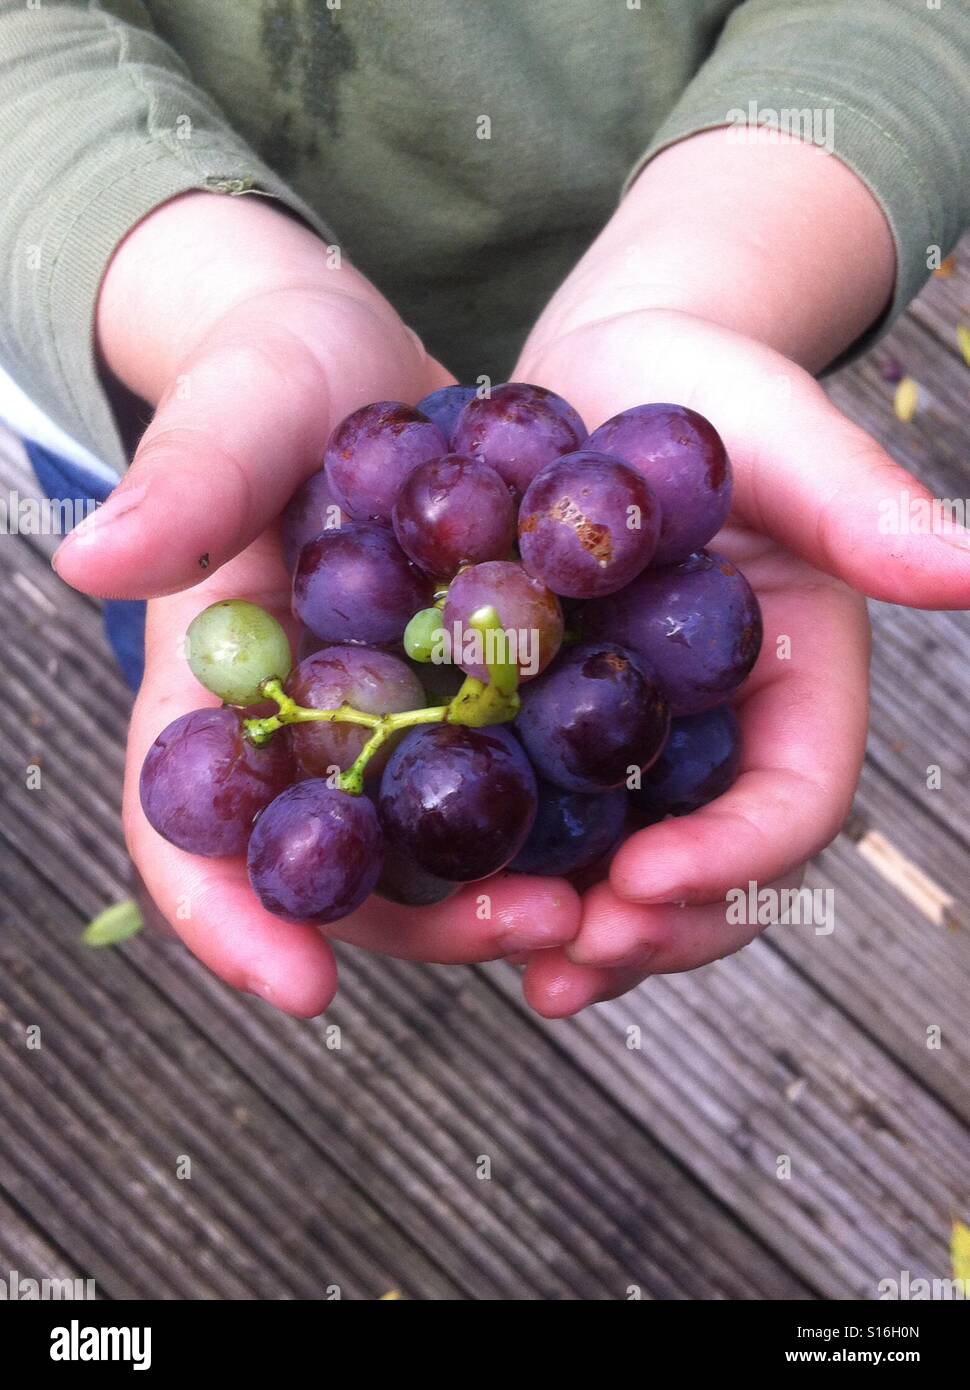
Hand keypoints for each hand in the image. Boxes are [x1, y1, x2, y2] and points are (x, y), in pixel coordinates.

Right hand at [55, 192, 580, 1013]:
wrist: (368, 367)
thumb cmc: (274, 379)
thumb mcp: (239, 411)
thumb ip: (185, 483)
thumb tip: (88, 561)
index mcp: (214, 698)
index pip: (189, 829)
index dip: (230, 917)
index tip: (302, 988)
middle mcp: (302, 739)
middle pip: (338, 873)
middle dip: (426, 925)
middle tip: (531, 930)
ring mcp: (391, 732)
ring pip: (435, 851)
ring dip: (509, 893)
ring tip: (603, 904)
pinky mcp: (474, 705)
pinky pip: (513, 785)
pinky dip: (565, 821)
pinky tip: (643, 829)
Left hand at [511, 306, 969, 1015]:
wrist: (598, 377)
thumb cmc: (702, 390)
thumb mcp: (776, 432)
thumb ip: (859, 502)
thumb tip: (969, 566)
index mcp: (792, 684)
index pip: (794, 800)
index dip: (735, 857)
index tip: (646, 879)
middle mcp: (719, 735)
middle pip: (717, 873)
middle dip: (656, 931)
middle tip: (574, 963)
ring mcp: (633, 745)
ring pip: (626, 874)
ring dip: (580, 934)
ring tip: (519, 964)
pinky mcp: (548, 731)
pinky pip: (538, 823)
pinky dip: (507, 872)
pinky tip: (448, 897)